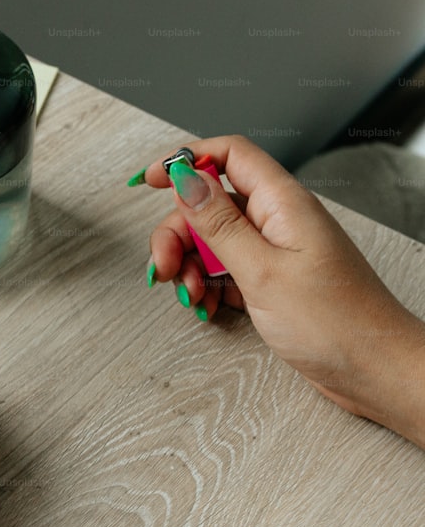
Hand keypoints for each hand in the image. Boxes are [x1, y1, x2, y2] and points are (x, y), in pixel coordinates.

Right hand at [136, 135, 424, 445]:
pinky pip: (224, 269)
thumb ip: (218, 224)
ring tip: (190, 295)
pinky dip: (207, 285)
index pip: (229, 154)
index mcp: (283, 204)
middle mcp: (278, 220)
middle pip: (209, 204)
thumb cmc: (336, 325)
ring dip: (188, 265)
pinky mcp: (271, 280)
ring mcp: (275, 251)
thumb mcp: (262, 271)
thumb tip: (185, 180)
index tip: (151, 180)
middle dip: (177, 232)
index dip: (186, 159)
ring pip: (211, 240)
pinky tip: (207, 307)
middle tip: (162, 266)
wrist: (375, 372)